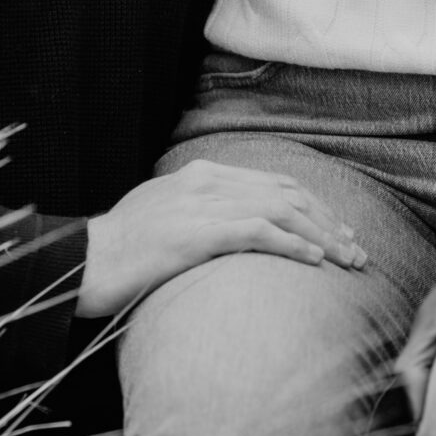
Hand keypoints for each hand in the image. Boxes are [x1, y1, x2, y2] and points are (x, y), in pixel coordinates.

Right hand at [76, 159, 369, 318]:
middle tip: (356, 248)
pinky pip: (259, 233)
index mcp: (201, 174)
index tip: (338, 229)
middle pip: (286, 193)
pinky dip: (293, 244)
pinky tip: (315, 260)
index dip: (313, 204)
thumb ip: (198, 214)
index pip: (273, 182)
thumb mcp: (161, 217)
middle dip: (327, 220)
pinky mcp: (196, 233)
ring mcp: (201, 205)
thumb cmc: (117, 250)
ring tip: (347, 258)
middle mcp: (206, 181)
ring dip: (321, 235)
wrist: (79, 261)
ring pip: (281, 210)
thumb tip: (231, 231)